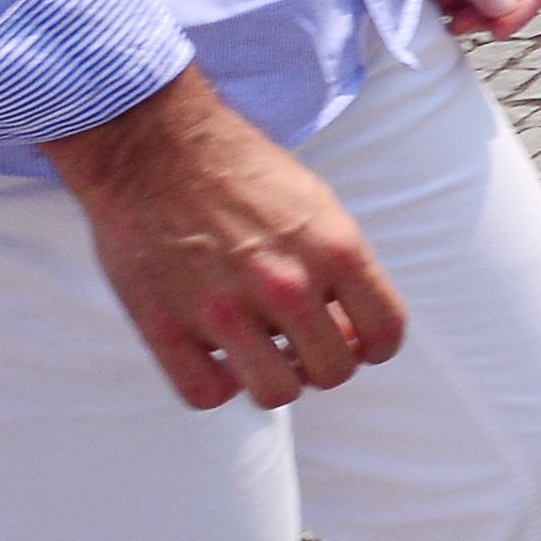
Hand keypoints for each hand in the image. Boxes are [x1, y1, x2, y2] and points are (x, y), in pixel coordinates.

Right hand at [44, 70, 405, 410]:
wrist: (153, 146)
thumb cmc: (239, 171)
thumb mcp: (316, 205)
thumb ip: (339, 266)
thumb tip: (349, 330)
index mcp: (335, 250)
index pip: (386, 331)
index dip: (375, 347)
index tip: (355, 341)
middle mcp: (287, 285)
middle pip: (333, 372)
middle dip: (322, 362)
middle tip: (298, 342)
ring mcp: (225, 310)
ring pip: (275, 394)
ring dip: (273, 379)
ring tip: (258, 351)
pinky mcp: (166, 327)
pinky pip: (205, 395)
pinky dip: (215, 385)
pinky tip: (213, 357)